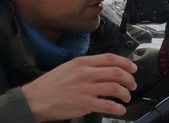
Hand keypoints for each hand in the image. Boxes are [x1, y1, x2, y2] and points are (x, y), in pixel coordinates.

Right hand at [21, 53, 137, 121]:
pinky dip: (118, 108)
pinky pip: (108, 105)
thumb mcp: (68, 67)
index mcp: (82, 62)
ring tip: (126, 97)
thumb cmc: (49, 85)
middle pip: (117, 73)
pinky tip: (119, 110)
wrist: (35, 99)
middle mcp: (86, 73)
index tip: (133, 68)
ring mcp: (86, 89)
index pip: (111, 58)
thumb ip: (86, 67)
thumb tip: (103, 69)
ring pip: (115, 88)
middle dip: (129, 79)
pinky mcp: (85, 104)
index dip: (126, 63)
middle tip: (132, 84)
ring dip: (125, 93)